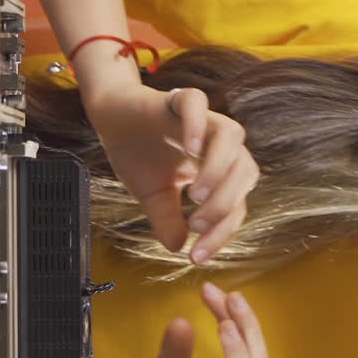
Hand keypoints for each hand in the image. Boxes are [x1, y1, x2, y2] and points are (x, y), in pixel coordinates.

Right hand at [82, 82, 259, 262]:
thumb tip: (178, 248)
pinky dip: (198, 126)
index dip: (220, 232)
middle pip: (246, 170)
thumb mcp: (152, 197)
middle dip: (225, 203)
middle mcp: (218, 144)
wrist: (111, 118)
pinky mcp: (178, 100)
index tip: (196, 256)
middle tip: (197, 224)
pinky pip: (198, 104)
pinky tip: (189, 150)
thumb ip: (168, 220)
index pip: (236, 204)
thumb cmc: (138, 154)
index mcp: (219, 170)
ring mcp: (201, 120)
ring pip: (232, 136)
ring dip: (220, 168)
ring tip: (196, 195)